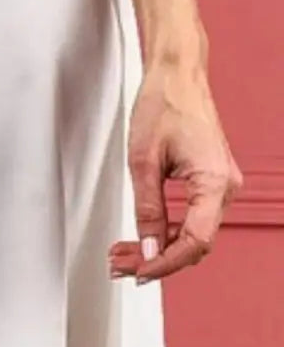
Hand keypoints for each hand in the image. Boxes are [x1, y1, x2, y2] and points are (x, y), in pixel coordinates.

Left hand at [108, 54, 242, 283]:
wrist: (177, 74)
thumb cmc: (163, 103)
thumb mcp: (143, 160)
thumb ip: (147, 208)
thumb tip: (149, 248)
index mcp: (214, 182)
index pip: (195, 242)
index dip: (166, 263)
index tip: (138, 272)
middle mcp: (225, 187)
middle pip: (195, 243)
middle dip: (157, 259)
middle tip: (120, 265)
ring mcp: (221, 184)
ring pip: (193, 233)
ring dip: (161, 247)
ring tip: (125, 254)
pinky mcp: (211, 180)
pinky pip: (194, 217)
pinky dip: (169, 229)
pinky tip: (145, 237)